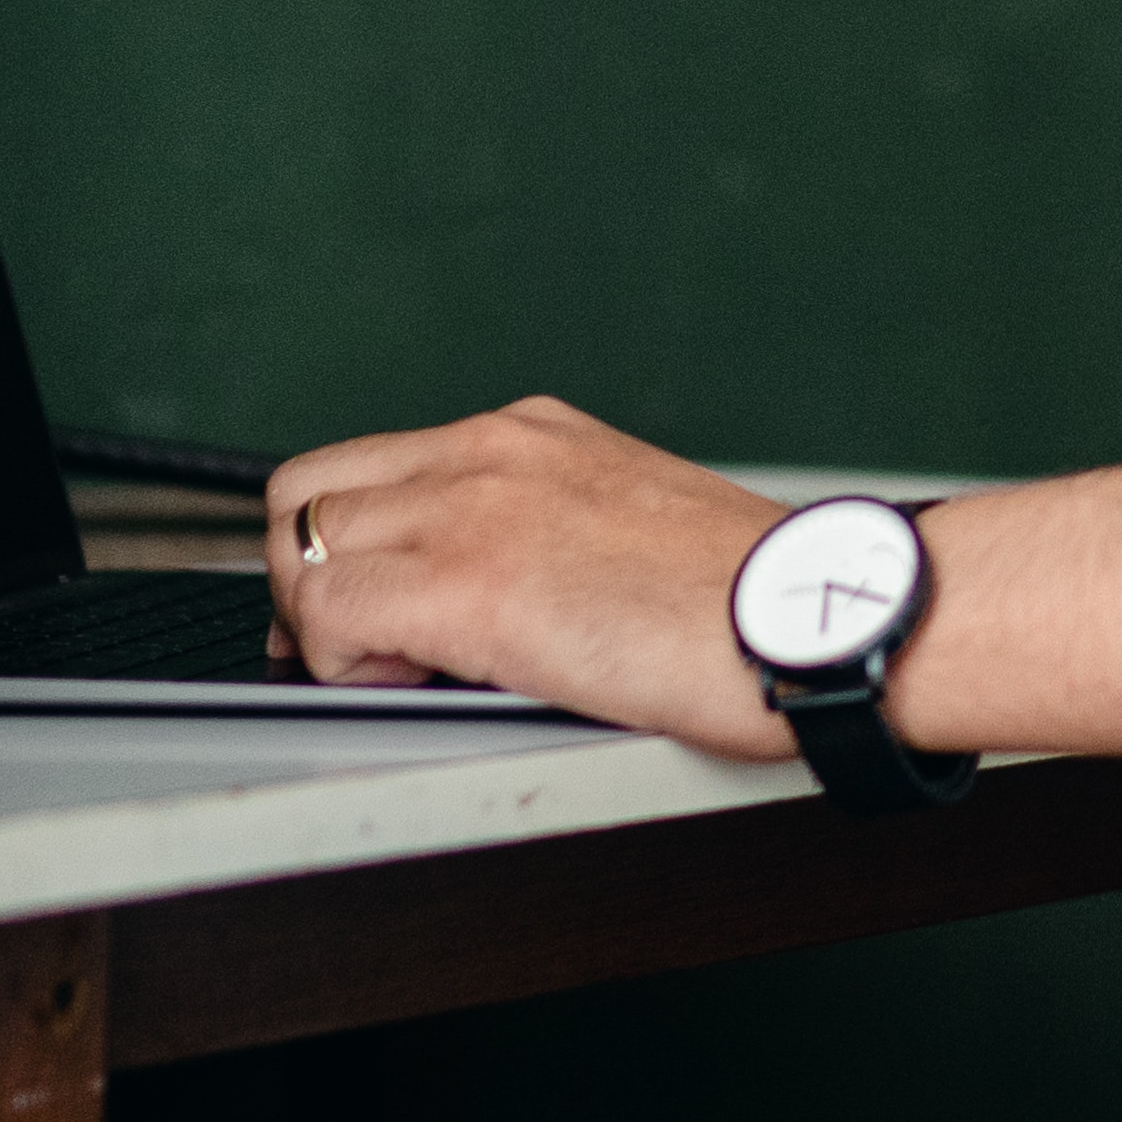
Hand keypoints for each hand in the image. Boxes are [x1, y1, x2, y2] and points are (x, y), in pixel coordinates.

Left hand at [263, 398, 791, 757]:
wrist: (817, 620)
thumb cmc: (756, 603)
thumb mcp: (635, 529)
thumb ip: (550, 535)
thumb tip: (492, 599)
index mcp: (532, 436)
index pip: (373, 466)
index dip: (346, 546)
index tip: (368, 613)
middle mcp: (492, 450)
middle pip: (308, 492)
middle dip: (312, 579)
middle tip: (360, 649)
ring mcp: (474, 508)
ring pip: (305, 547)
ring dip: (329, 621)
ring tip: (406, 672)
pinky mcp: (468, 584)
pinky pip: (331, 613)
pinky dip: (348, 661)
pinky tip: (425, 685)